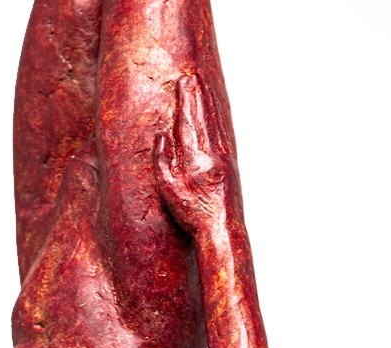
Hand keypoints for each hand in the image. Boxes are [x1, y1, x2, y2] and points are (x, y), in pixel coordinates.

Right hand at [153, 74, 234, 235]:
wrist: (221, 227)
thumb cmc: (191, 214)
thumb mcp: (169, 192)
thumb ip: (162, 162)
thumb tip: (161, 135)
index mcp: (193, 160)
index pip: (187, 124)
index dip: (185, 102)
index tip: (183, 83)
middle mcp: (210, 154)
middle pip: (201, 118)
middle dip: (196, 96)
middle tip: (192, 77)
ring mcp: (222, 157)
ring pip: (213, 123)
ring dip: (207, 103)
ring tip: (202, 86)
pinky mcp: (229, 162)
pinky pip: (220, 133)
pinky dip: (216, 118)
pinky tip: (213, 111)